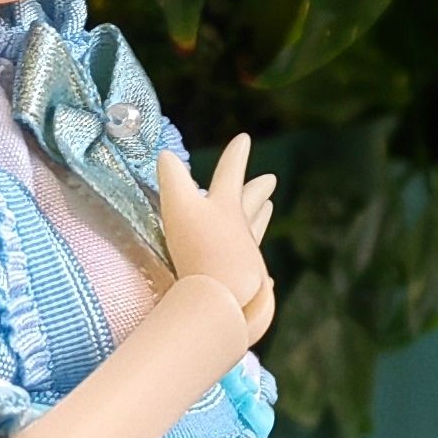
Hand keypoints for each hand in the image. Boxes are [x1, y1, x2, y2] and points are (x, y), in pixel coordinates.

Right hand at [157, 134, 276, 345]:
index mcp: (227, 208)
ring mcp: (249, 259)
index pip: (230, 174)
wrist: (226, 298)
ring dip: (261, 219)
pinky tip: (267, 279)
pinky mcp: (252, 288)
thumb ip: (172, 180)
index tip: (244, 138)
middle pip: (251, 204)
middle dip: (257, 190)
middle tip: (271, 179)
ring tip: (269, 209)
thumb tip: (165, 154)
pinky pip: (259, 273)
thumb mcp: (179, 207)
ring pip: (257, 234)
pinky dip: (260, 271)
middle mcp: (243, 231)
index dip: (235, 156)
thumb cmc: (201, 249)